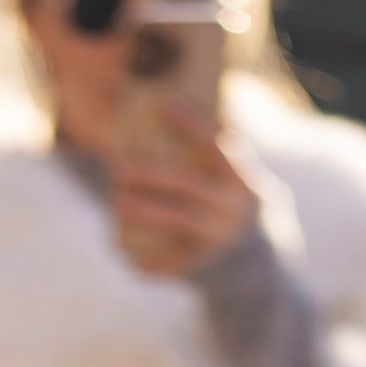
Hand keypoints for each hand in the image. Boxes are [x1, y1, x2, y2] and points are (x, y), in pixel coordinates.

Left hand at [107, 101, 256, 278]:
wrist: (249, 251)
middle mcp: (232, 205)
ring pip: (177, 219)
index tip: (163, 104)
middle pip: (188, 184)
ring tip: (116, 202)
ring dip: (144, 211)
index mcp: (240, 175)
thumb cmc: (222, 195)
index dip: (192, 123)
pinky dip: (151, 262)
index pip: (217, 143)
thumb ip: (205, 145)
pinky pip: (174, 262)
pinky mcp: (204, 261)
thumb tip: (162, 104)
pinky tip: (127, 257)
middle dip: (152, 174)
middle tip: (120, 168)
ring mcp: (219, 235)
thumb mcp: (226, 170)